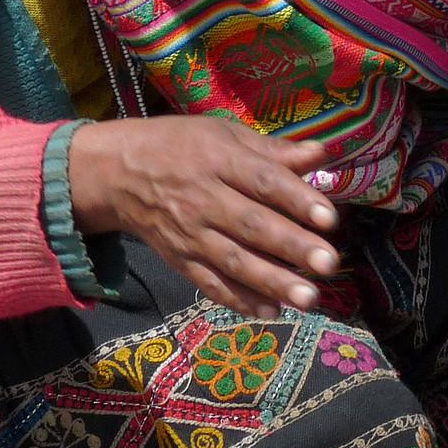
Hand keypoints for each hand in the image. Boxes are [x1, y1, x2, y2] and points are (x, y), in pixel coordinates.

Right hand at [67, 116, 341, 317]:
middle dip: (292, 247)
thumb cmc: (182, 146)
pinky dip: (239, 300)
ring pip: (234, 262)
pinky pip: (211, 284)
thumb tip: (324, 153)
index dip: (297, 199)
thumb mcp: (225, 134)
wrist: (118, 173)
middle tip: (330, 263)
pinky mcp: (180, 261)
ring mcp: (190, 235)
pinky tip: (270, 312)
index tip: (330, 218)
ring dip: (272, 282)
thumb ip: (274, 150)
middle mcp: (204, 201)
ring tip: (310, 297)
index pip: (263, 182)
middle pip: (252, 226)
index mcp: (219, 161)